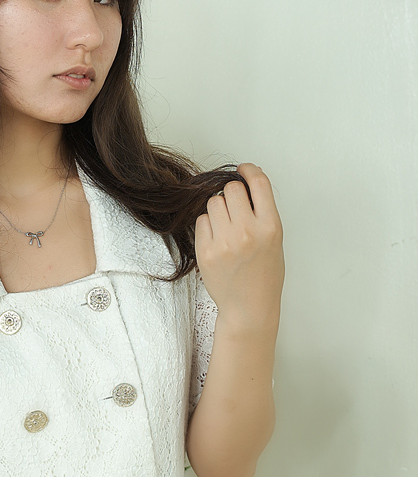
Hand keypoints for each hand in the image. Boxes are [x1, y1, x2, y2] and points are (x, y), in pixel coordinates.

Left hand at [194, 163, 283, 331]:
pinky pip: (202, 220)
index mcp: (270, 227)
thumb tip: (246, 180)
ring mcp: (224, 242)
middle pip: (231, 188)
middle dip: (233, 193)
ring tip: (227, 226)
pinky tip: (218, 239)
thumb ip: (262, 210)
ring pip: (213, 201)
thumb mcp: (275, 239)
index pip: (258, 183)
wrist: (249, 307)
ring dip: (219, 208)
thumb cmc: (265, 273)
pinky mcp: (206, 251)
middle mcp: (247, 232)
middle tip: (236, 208)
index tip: (243, 169)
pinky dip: (208, 224)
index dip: (249, 170)